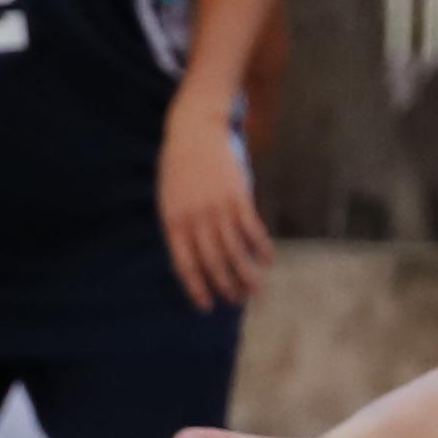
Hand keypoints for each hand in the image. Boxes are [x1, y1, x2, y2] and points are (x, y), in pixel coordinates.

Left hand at [162, 103, 276, 312]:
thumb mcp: (170, 199)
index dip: (197, 289)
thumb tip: (197, 258)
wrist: (194, 130)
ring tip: (255, 290)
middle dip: (226, 286)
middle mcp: (195, 219)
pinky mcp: (237, 196)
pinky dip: (261, 247)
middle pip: (213, 263)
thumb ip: (181, 227)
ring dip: (246, 274)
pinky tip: (267, 260)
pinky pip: (251, 229)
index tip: (207, 307)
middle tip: (237, 301)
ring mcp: (217, 208)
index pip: (185, 266)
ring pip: (234, 251)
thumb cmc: (179, 167)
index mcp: (173, 222)